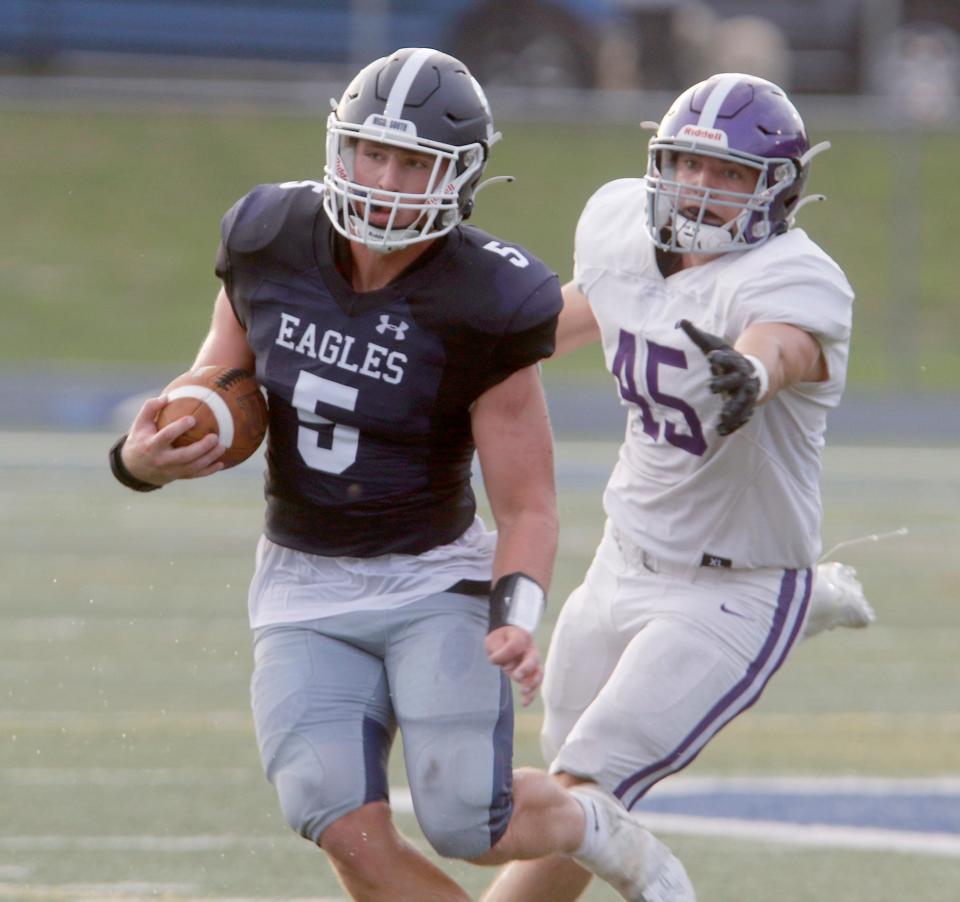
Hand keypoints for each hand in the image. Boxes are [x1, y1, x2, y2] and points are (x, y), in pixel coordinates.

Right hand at [122, 395, 226, 485]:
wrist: (134, 469)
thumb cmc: (140, 440)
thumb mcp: (139, 424)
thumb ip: (150, 408)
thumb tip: (167, 396)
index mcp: (152, 445)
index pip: (166, 436)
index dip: (179, 428)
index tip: (193, 419)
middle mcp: (162, 460)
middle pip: (184, 456)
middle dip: (201, 447)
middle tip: (214, 436)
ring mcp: (171, 471)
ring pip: (193, 467)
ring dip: (209, 458)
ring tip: (222, 446)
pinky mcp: (177, 476)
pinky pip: (195, 475)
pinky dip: (209, 470)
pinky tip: (221, 463)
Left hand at [485, 625, 542, 706]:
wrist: (505, 638)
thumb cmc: (499, 639)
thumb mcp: (493, 640)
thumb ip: (499, 650)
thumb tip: (506, 666)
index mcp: (522, 637)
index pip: (515, 646)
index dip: (503, 654)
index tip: (492, 659)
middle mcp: (531, 649)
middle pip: (532, 659)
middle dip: (526, 669)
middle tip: (517, 676)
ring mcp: (533, 662)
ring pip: (537, 674)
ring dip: (531, 683)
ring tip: (523, 691)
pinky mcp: (530, 674)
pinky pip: (534, 685)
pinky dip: (531, 694)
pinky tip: (524, 703)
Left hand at [677, 319, 761, 435]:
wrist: (752, 374)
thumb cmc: (726, 358)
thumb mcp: (714, 345)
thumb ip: (697, 336)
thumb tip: (680, 321)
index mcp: (735, 361)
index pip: (730, 357)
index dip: (722, 356)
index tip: (711, 356)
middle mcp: (743, 378)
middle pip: (736, 380)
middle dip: (725, 383)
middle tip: (710, 387)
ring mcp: (746, 394)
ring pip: (742, 402)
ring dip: (732, 410)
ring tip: (721, 417)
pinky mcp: (746, 408)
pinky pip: (742, 417)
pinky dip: (734, 424)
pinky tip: (722, 432)